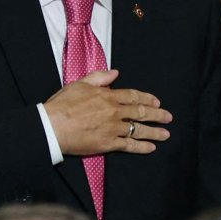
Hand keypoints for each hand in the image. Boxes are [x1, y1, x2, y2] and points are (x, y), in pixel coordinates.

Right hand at [44, 69, 171, 155]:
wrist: (52, 126)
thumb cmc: (62, 105)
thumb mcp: (79, 84)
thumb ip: (99, 77)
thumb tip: (115, 73)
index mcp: (108, 96)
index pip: (133, 95)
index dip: (147, 98)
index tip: (156, 102)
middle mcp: (114, 111)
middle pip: (141, 112)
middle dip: (157, 115)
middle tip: (168, 117)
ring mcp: (113, 128)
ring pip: (139, 129)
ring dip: (155, 131)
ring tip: (165, 134)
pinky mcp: (108, 144)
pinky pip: (129, 145)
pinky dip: (142, 146)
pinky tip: (151, 147)